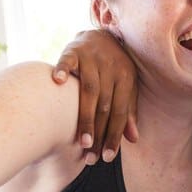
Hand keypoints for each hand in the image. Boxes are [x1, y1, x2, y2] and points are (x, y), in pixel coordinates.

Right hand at [53, 29, 138, 163]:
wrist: (102, 34)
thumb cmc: (114, 68)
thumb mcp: (126, 87)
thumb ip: (128, 111)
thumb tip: (133, 139)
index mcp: (126, 76)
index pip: (121, 111)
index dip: (115, 135)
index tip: (108, 157)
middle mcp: (111, 65)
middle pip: (105, 105)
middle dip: (99, 133)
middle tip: (92, 157)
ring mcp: (92, 56)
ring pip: (89, 90)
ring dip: (86, 117)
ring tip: (82, 141)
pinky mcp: (73, 49)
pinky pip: (66, 59)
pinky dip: (62, 69)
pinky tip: (58, 82)